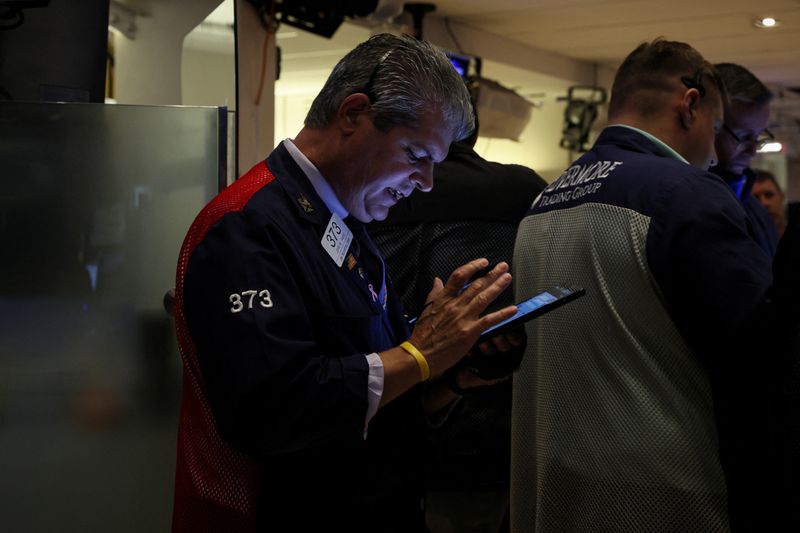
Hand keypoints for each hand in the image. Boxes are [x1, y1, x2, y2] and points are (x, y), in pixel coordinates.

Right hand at [407, 258, 516, 378]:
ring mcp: (463, 318)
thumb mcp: (426, 309)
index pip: (459, 276)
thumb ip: (434, 294)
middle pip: (476, 285)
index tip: (483, 262)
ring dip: (497, 287)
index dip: (472, 267)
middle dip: (491, 274)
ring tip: (507, 278)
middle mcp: (455, 306)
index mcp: (443, 299)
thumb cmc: (422, 335)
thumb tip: (437, 280)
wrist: (421, 354)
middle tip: (503, 267)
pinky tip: (513, 309)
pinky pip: (489, 320)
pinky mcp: (470, 332)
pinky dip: (502, 314)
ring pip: (484, 298)